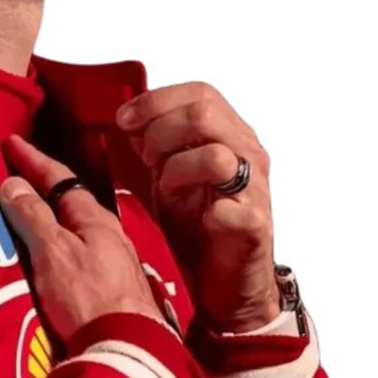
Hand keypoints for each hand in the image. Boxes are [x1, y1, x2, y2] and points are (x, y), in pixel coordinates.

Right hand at [0, 135, 164, 346]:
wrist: (126, 349)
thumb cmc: (87, 296)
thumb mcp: (53, 252)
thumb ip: (33, 217)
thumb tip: (13, 184)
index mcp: (94, 219)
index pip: (59, 178)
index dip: (33, 161)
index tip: (12, 143)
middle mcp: (107, 235)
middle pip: (69, 203)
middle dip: (42, 188)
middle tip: (16, 177)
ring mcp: (112, 263)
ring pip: (75, 229)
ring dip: (50, 218)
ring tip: (27, 215)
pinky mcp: (110, 289)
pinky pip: (78, 254)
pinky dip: (59, 245)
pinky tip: (51, 256)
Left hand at [116, 82, 280, 332]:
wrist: (227, 284)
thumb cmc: (196, 229)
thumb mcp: (168, 178)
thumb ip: (154, 147)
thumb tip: (128, 120)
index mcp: (228, 136)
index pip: (199, 93)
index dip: (156, 101)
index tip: (123, 120)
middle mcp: (247, 155)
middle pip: (204, 114)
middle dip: (160, 133)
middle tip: (145, 160)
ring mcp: (254, 190)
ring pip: (216, 156)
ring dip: (177, 170)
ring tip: (168, 191)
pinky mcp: (254, 228)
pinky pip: (234, 210)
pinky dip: (209, 212)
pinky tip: (198, 220)